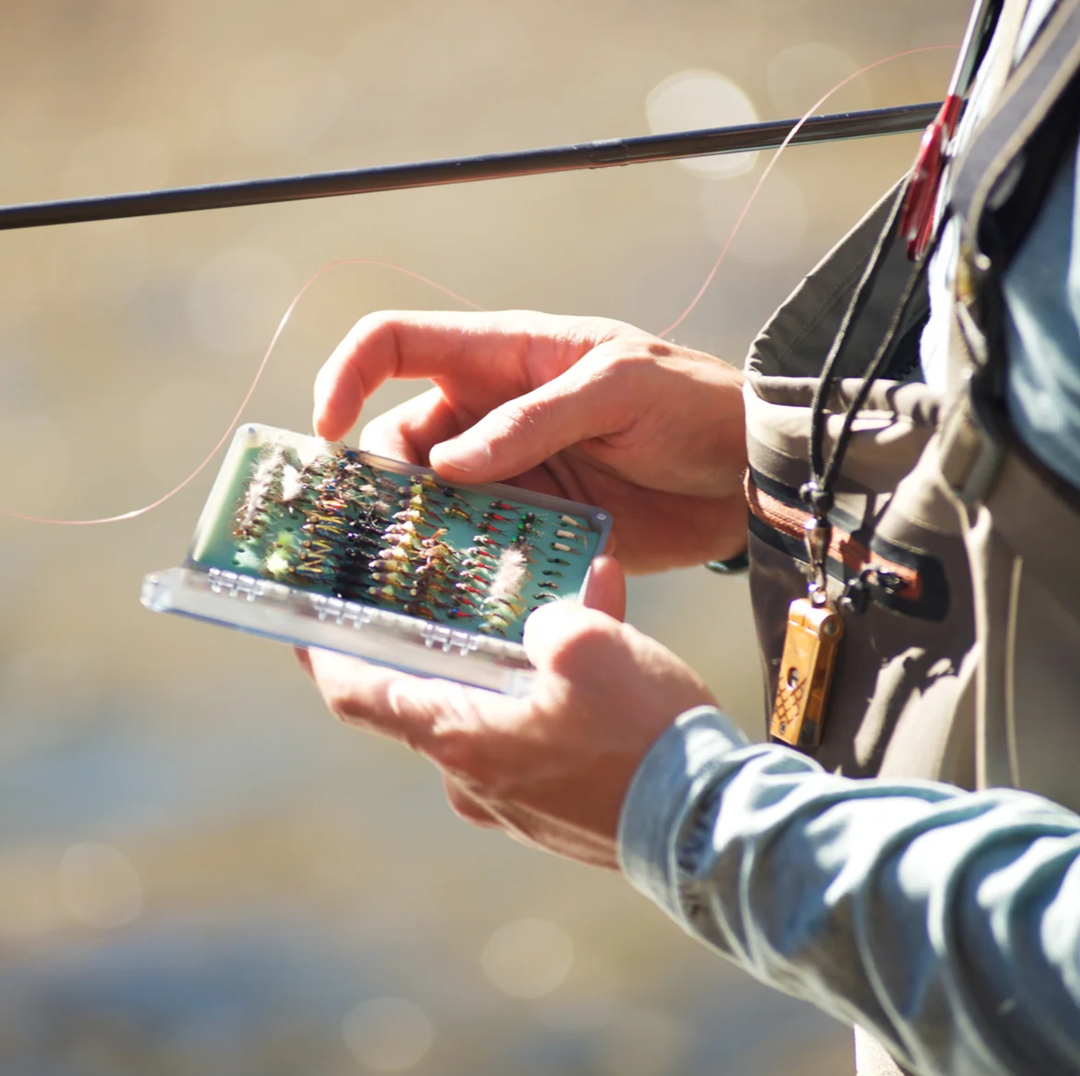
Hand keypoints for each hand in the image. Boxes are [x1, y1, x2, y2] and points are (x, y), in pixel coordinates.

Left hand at [296, 556, 716, 869]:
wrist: (712, 831)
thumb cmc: (640, 736)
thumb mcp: (591, 645)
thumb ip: (550, 617)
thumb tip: (547, 621)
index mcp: (459, 737)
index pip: (359, 693)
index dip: (323, 654)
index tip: (300, 623)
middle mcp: (471, 777)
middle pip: (433, 697)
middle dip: (452, 642)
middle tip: (464, 594)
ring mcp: (515, 802)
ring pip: (496, 714)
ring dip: (518, 664)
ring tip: (566, 612)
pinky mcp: (556, 813)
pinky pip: (537, 740)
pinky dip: (553, 698)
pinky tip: (603, 663)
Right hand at [313, 310, 746, 572]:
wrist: (744, 475)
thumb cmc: (690, 404)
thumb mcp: (618, 389)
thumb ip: (534, 420)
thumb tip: (448, 463)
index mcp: (502, 355)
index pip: (394, 344)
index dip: (346, 376)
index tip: (326, 432)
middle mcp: (489, 413)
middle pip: (398, 437)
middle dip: (385, 479)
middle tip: (392, 527)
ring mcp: (507, 471)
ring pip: (430, 498)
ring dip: (418, 527)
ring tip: (422, 563)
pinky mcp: (530, 522)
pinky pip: (474, 540)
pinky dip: (459, 561)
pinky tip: (460, 586)